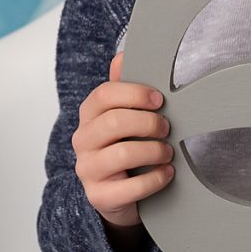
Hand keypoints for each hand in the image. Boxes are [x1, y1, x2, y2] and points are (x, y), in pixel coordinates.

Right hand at [72, 51, 173, 228]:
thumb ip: (122, 89)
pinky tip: (166, 174)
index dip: (136, 94)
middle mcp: (83, 141)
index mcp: (89, 116)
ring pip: (123, 154)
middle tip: (166, 128)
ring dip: (154, 151)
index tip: (159, 100)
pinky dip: (155, 179)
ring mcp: (88, 170)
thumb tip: (123, 55)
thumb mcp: (122, 118)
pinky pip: (131, 187)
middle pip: (115, 122)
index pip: (105, 95)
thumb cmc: (123, 150)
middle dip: (148, 123)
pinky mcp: (100, 196)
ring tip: (167, 153)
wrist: (116, 196)